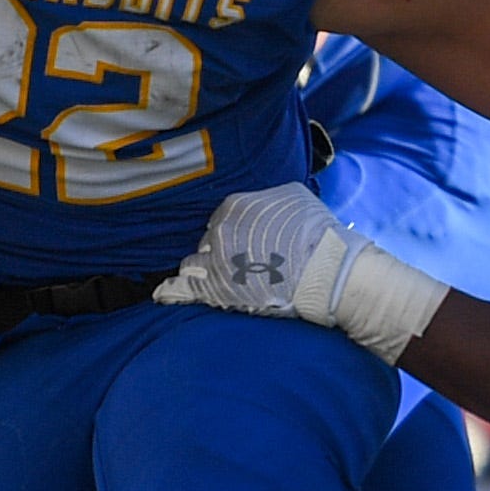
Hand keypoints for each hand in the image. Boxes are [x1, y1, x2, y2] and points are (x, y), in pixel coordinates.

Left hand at [155, 183, 446, 361]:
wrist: (327, 271)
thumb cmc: (317, 234)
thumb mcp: (294, 196)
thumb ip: (269, 197)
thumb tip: (263, 199)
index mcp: (235, 205)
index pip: (222, 218)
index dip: (233, 232)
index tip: (246, 243)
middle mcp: (219, 230)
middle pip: (208, 241)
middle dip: (220, 251)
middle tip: (239, 264)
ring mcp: (214, 262)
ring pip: (195, 264)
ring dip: (201, 270)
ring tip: (210, 280)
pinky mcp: (214, 291)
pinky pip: (181, 290)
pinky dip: (171, 292)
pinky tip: (163, 294)